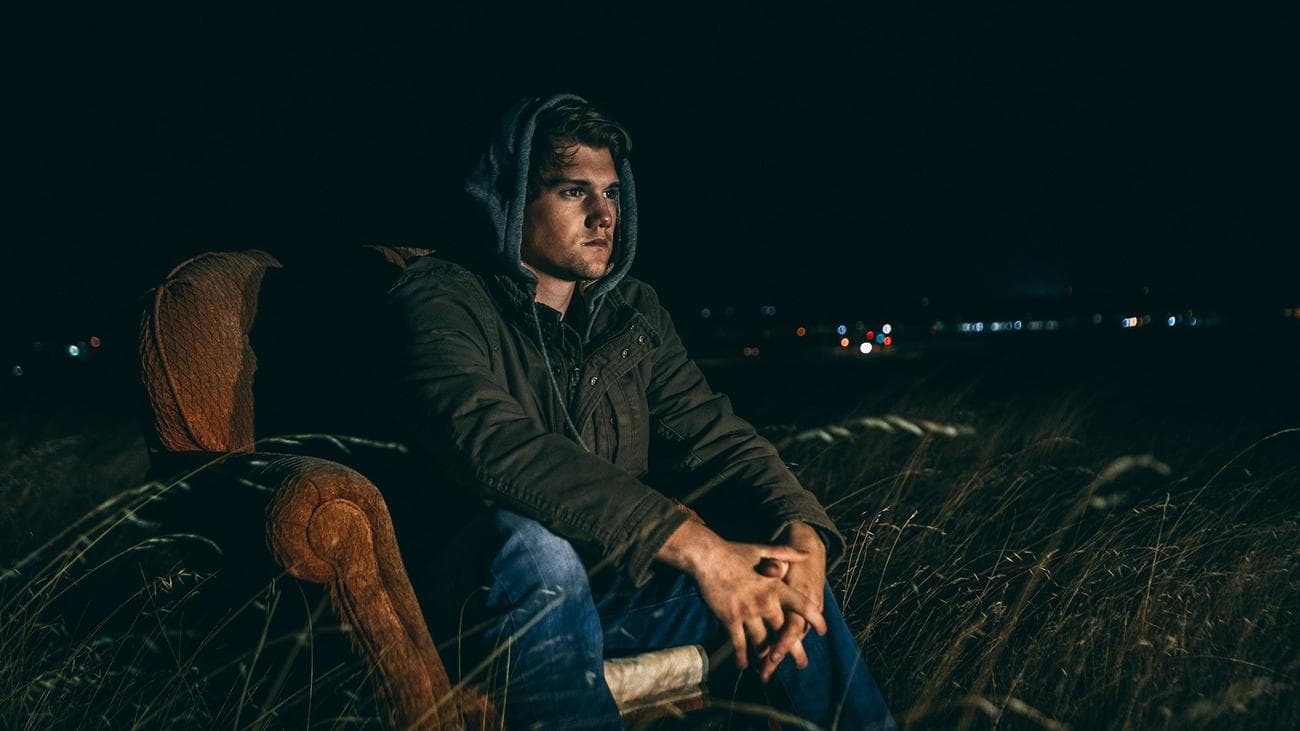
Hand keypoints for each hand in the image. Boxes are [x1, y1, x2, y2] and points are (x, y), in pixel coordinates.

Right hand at [656, 520, 827, 669]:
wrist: (706, 556)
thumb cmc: (734, 552)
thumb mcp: (763, 550)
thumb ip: (787, 554)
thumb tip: (807, 554)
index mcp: (775, 586)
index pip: (802, 605)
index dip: (815, 619)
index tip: (823, 631)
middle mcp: (764, 601)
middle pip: (784, 631)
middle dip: (793, 650)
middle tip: (801, 663)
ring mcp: (747, 611)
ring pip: (762, 642)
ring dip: (767, 658)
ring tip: (772, 670)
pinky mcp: (729, 618)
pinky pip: (738, 643)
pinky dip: (742, 656)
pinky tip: (744, 666)